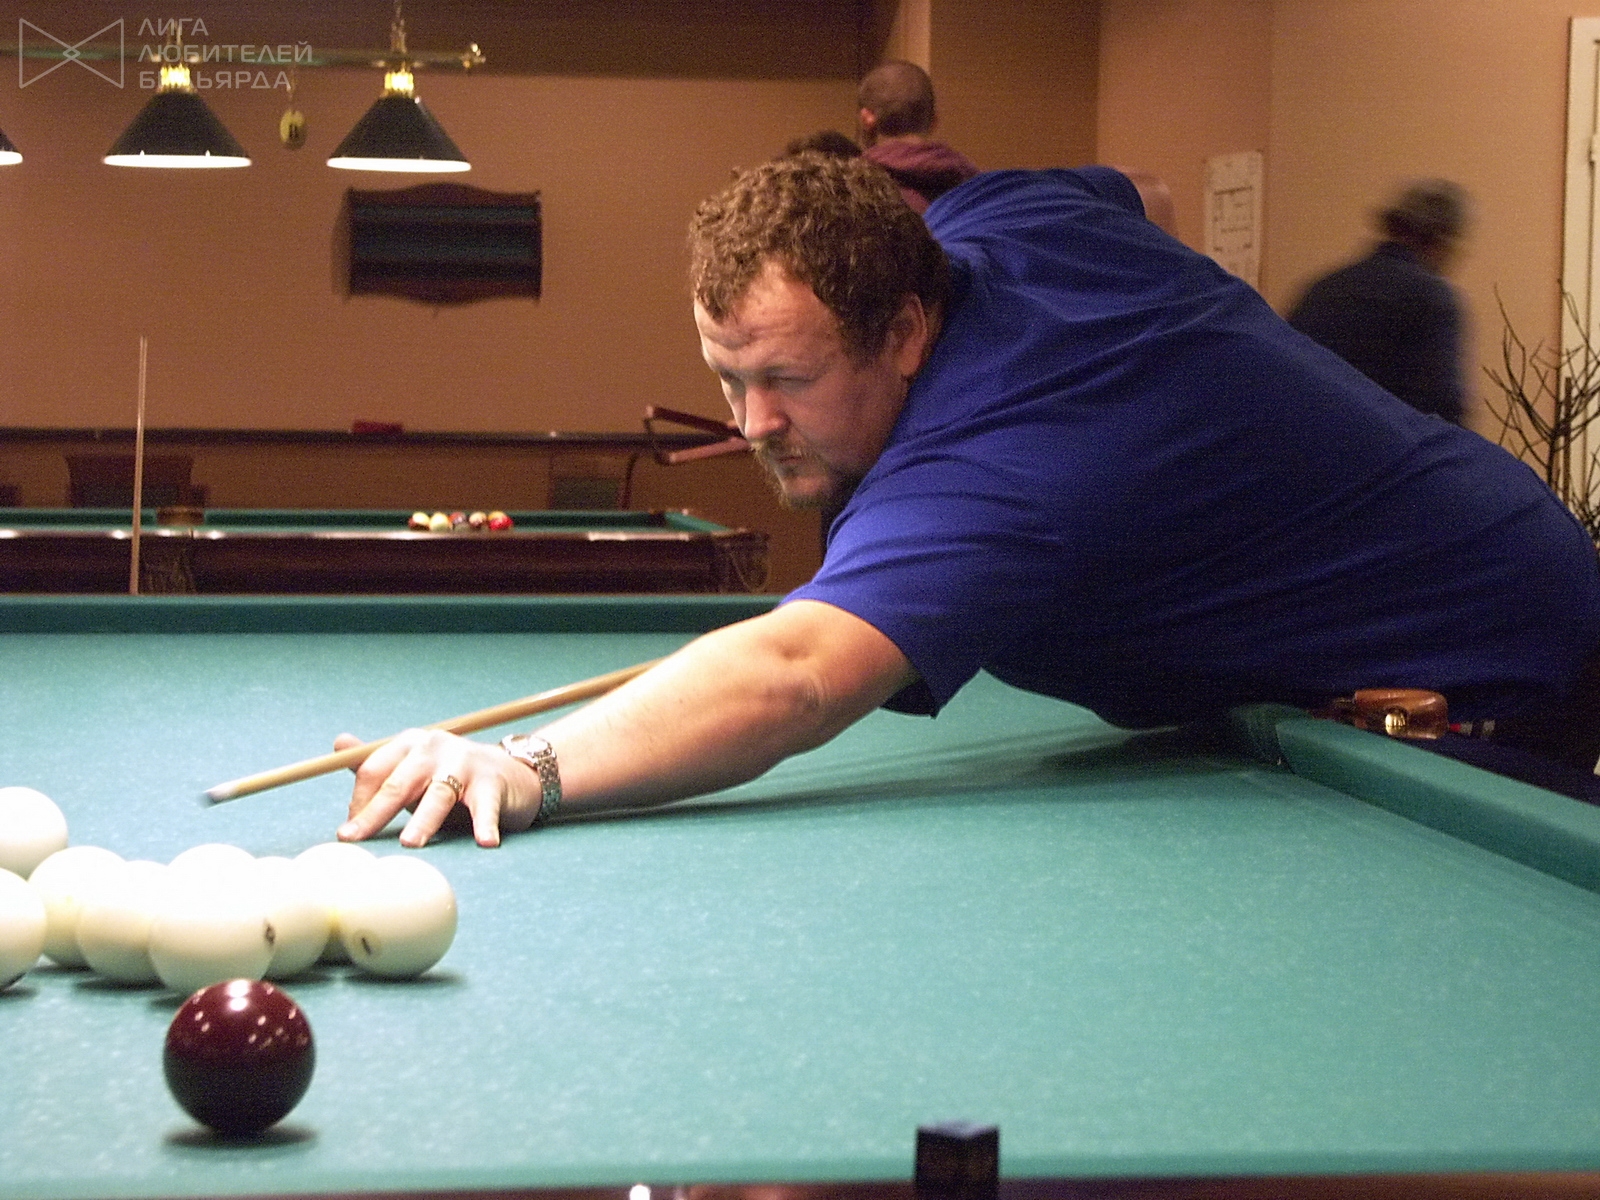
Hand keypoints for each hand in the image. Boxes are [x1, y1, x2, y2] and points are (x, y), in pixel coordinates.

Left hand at [333, 729, 542, 848]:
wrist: (507, 772)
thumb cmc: (448, 776)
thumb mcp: (411, 768)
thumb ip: (375, 763)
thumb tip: (339, 743)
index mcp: (411, 743)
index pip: (375, 770)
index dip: (359, 802)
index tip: (350, 833)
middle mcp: (436, 747)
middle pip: (400, 783)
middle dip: (376, 813)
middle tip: (355, 838)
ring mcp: (466, 763)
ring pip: (438, 795)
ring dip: (424, 821)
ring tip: (410, 844)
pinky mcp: (493, 782)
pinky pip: (485, 807)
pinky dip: (485, 824)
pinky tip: (485, 842)